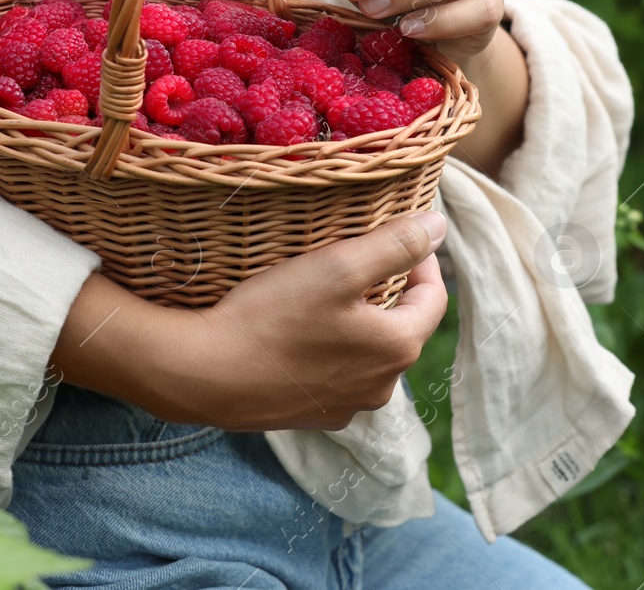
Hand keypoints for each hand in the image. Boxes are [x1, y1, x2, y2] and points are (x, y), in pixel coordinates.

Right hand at [50, 212, 449, 431]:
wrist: (204, 375)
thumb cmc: (272, 316)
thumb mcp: (339, 266)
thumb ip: (396, 245)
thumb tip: (439, 227)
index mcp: (398, 348)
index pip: (433, 298)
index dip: (422, 260)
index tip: (398, 234)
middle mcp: (382, 387)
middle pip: (401, 327)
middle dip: (386, 291)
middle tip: (354, 260)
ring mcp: (346, 407)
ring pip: (367, 352)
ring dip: (357, 322)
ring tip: (323, 294)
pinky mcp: (312, 417)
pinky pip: (336, 374)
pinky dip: (329, 350)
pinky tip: (298, 333)